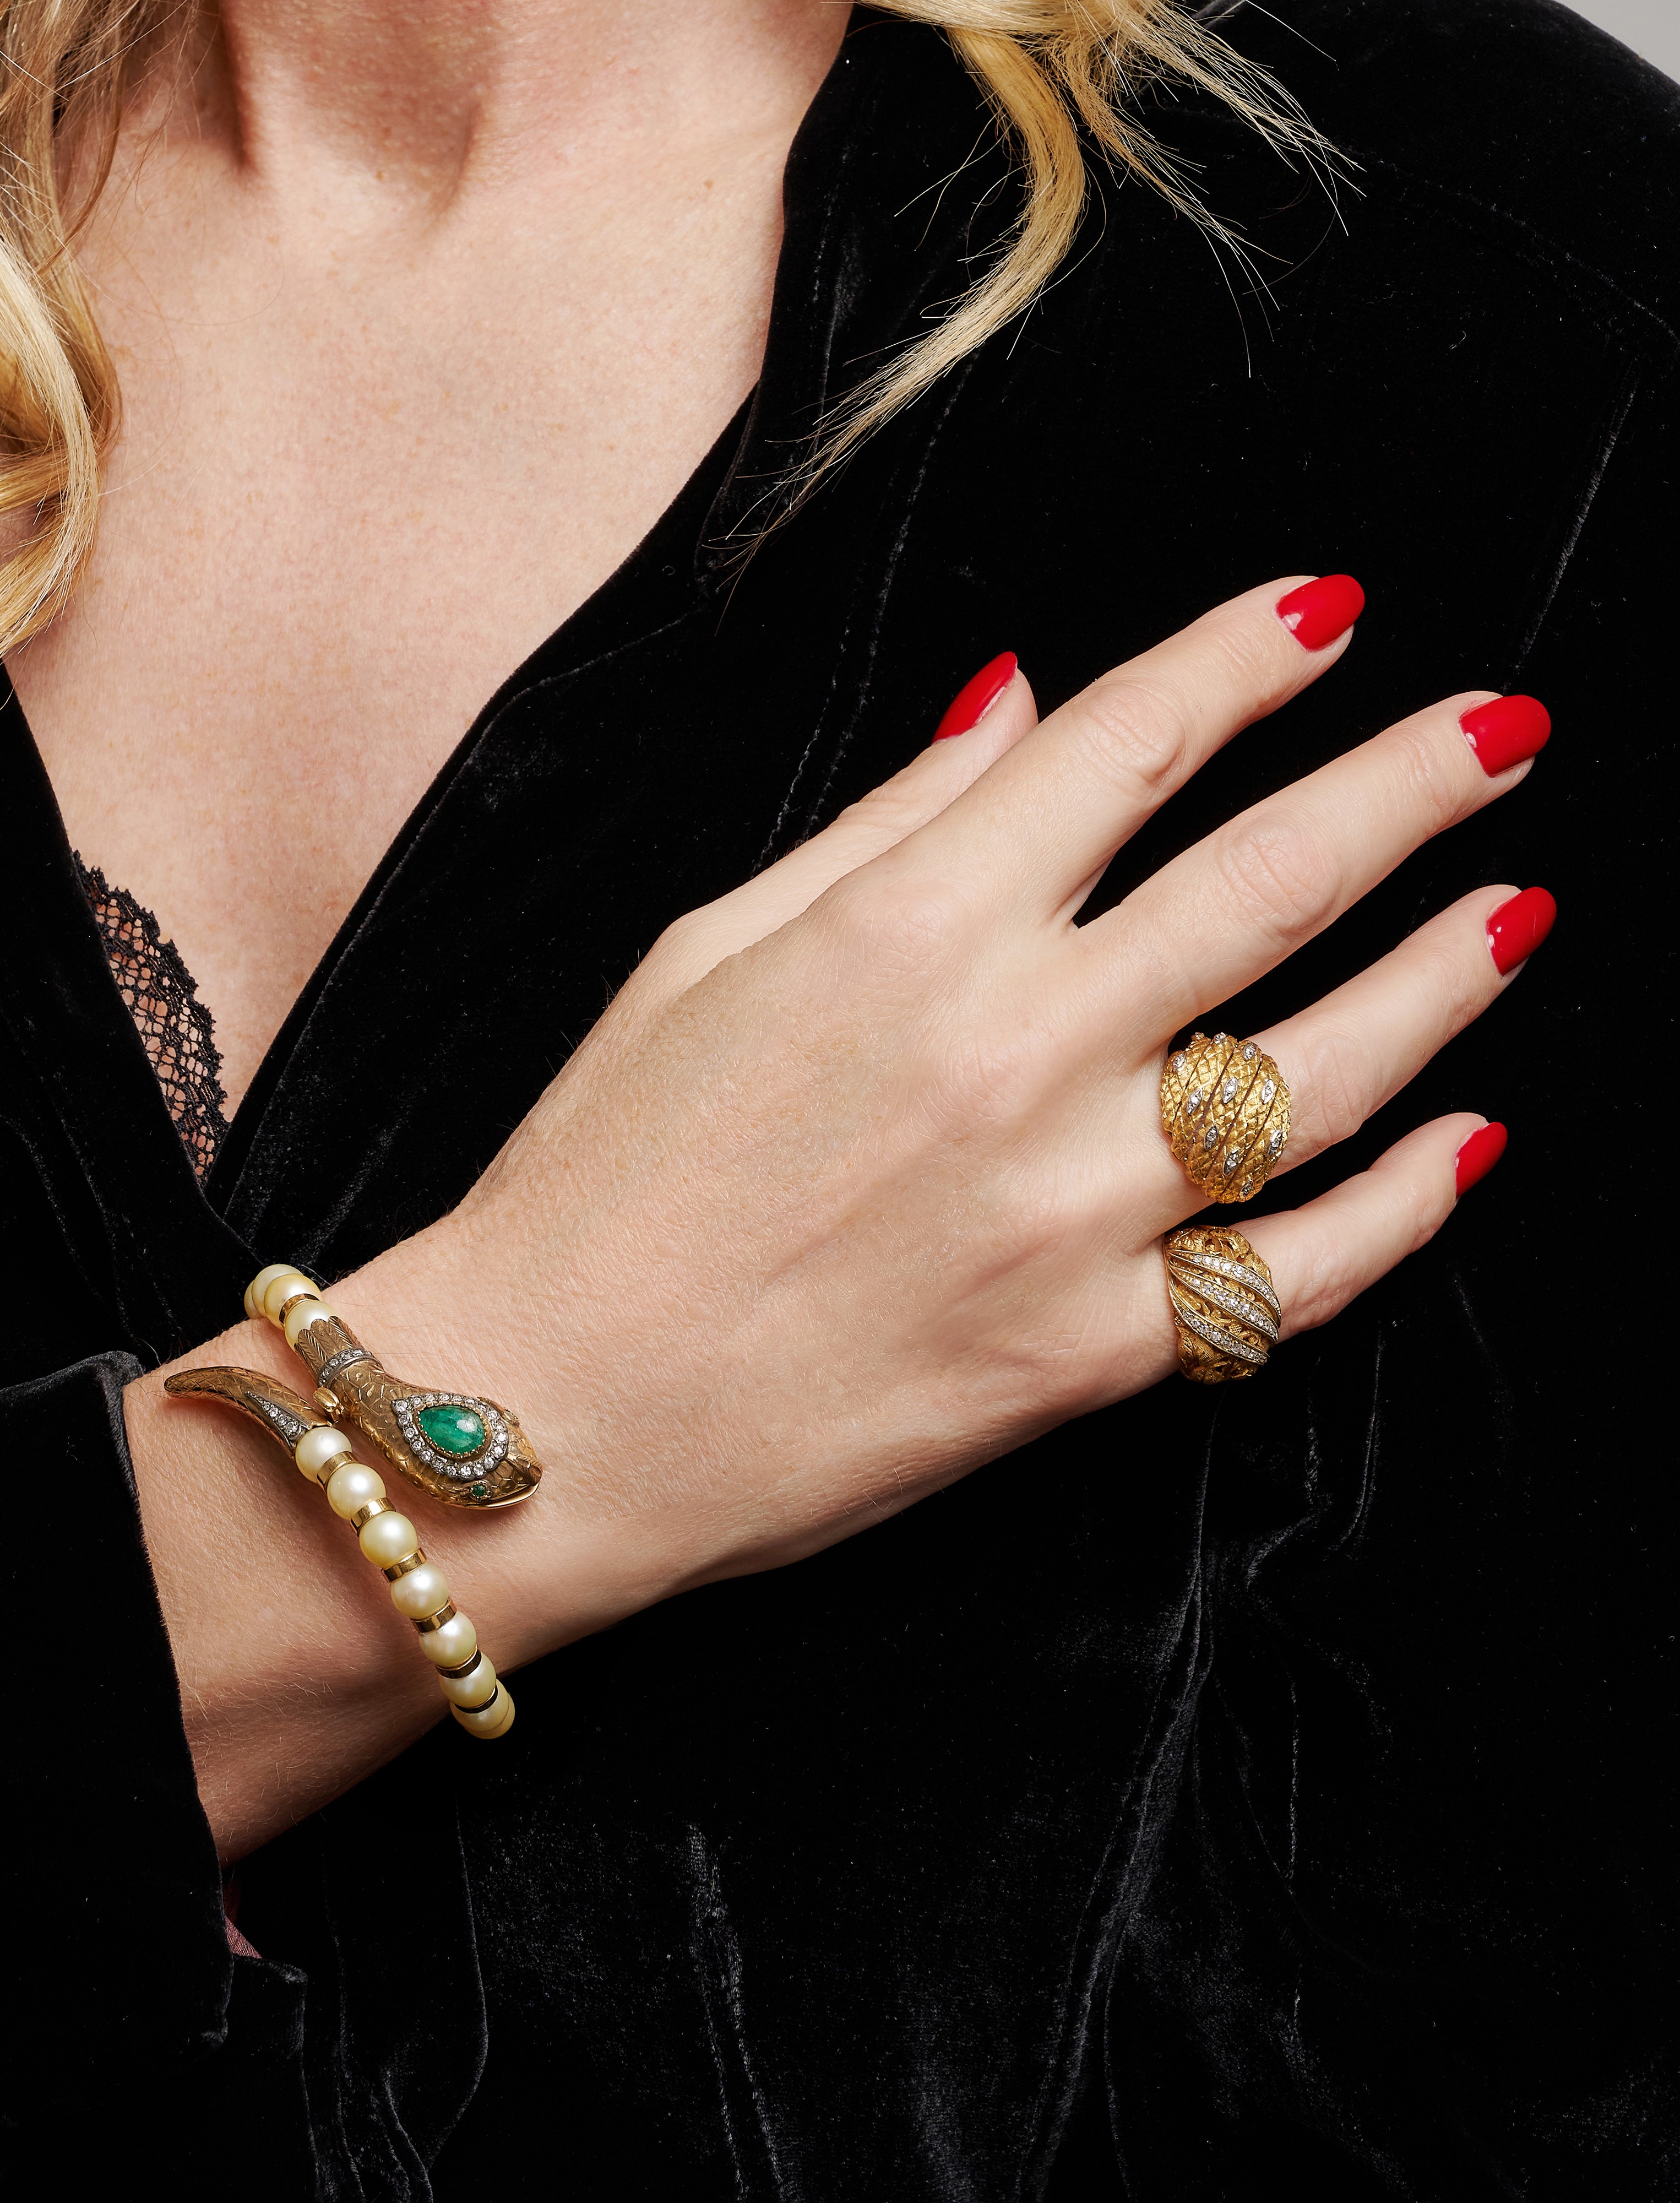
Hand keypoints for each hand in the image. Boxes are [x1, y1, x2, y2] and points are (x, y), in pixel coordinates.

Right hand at [340, 575, 1544, 1638]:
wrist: (554, 1413)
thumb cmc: (604, 1172)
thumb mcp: (709, 953)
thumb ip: (890, 824)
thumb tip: (1026, 701)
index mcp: (906, 928)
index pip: (1130, 741)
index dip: (1249, 657)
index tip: (1334, 612)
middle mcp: (1011, 1053)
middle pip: (1269, 881)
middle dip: (1411, 783)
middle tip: (1506, 730)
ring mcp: (1065, 1213)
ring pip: (1324, 1071)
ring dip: (1446, 974)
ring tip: (1520, 910)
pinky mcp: (1087, 1355)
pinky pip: (1295, 1275)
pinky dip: (1404, 1207)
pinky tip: (1471, 1143)